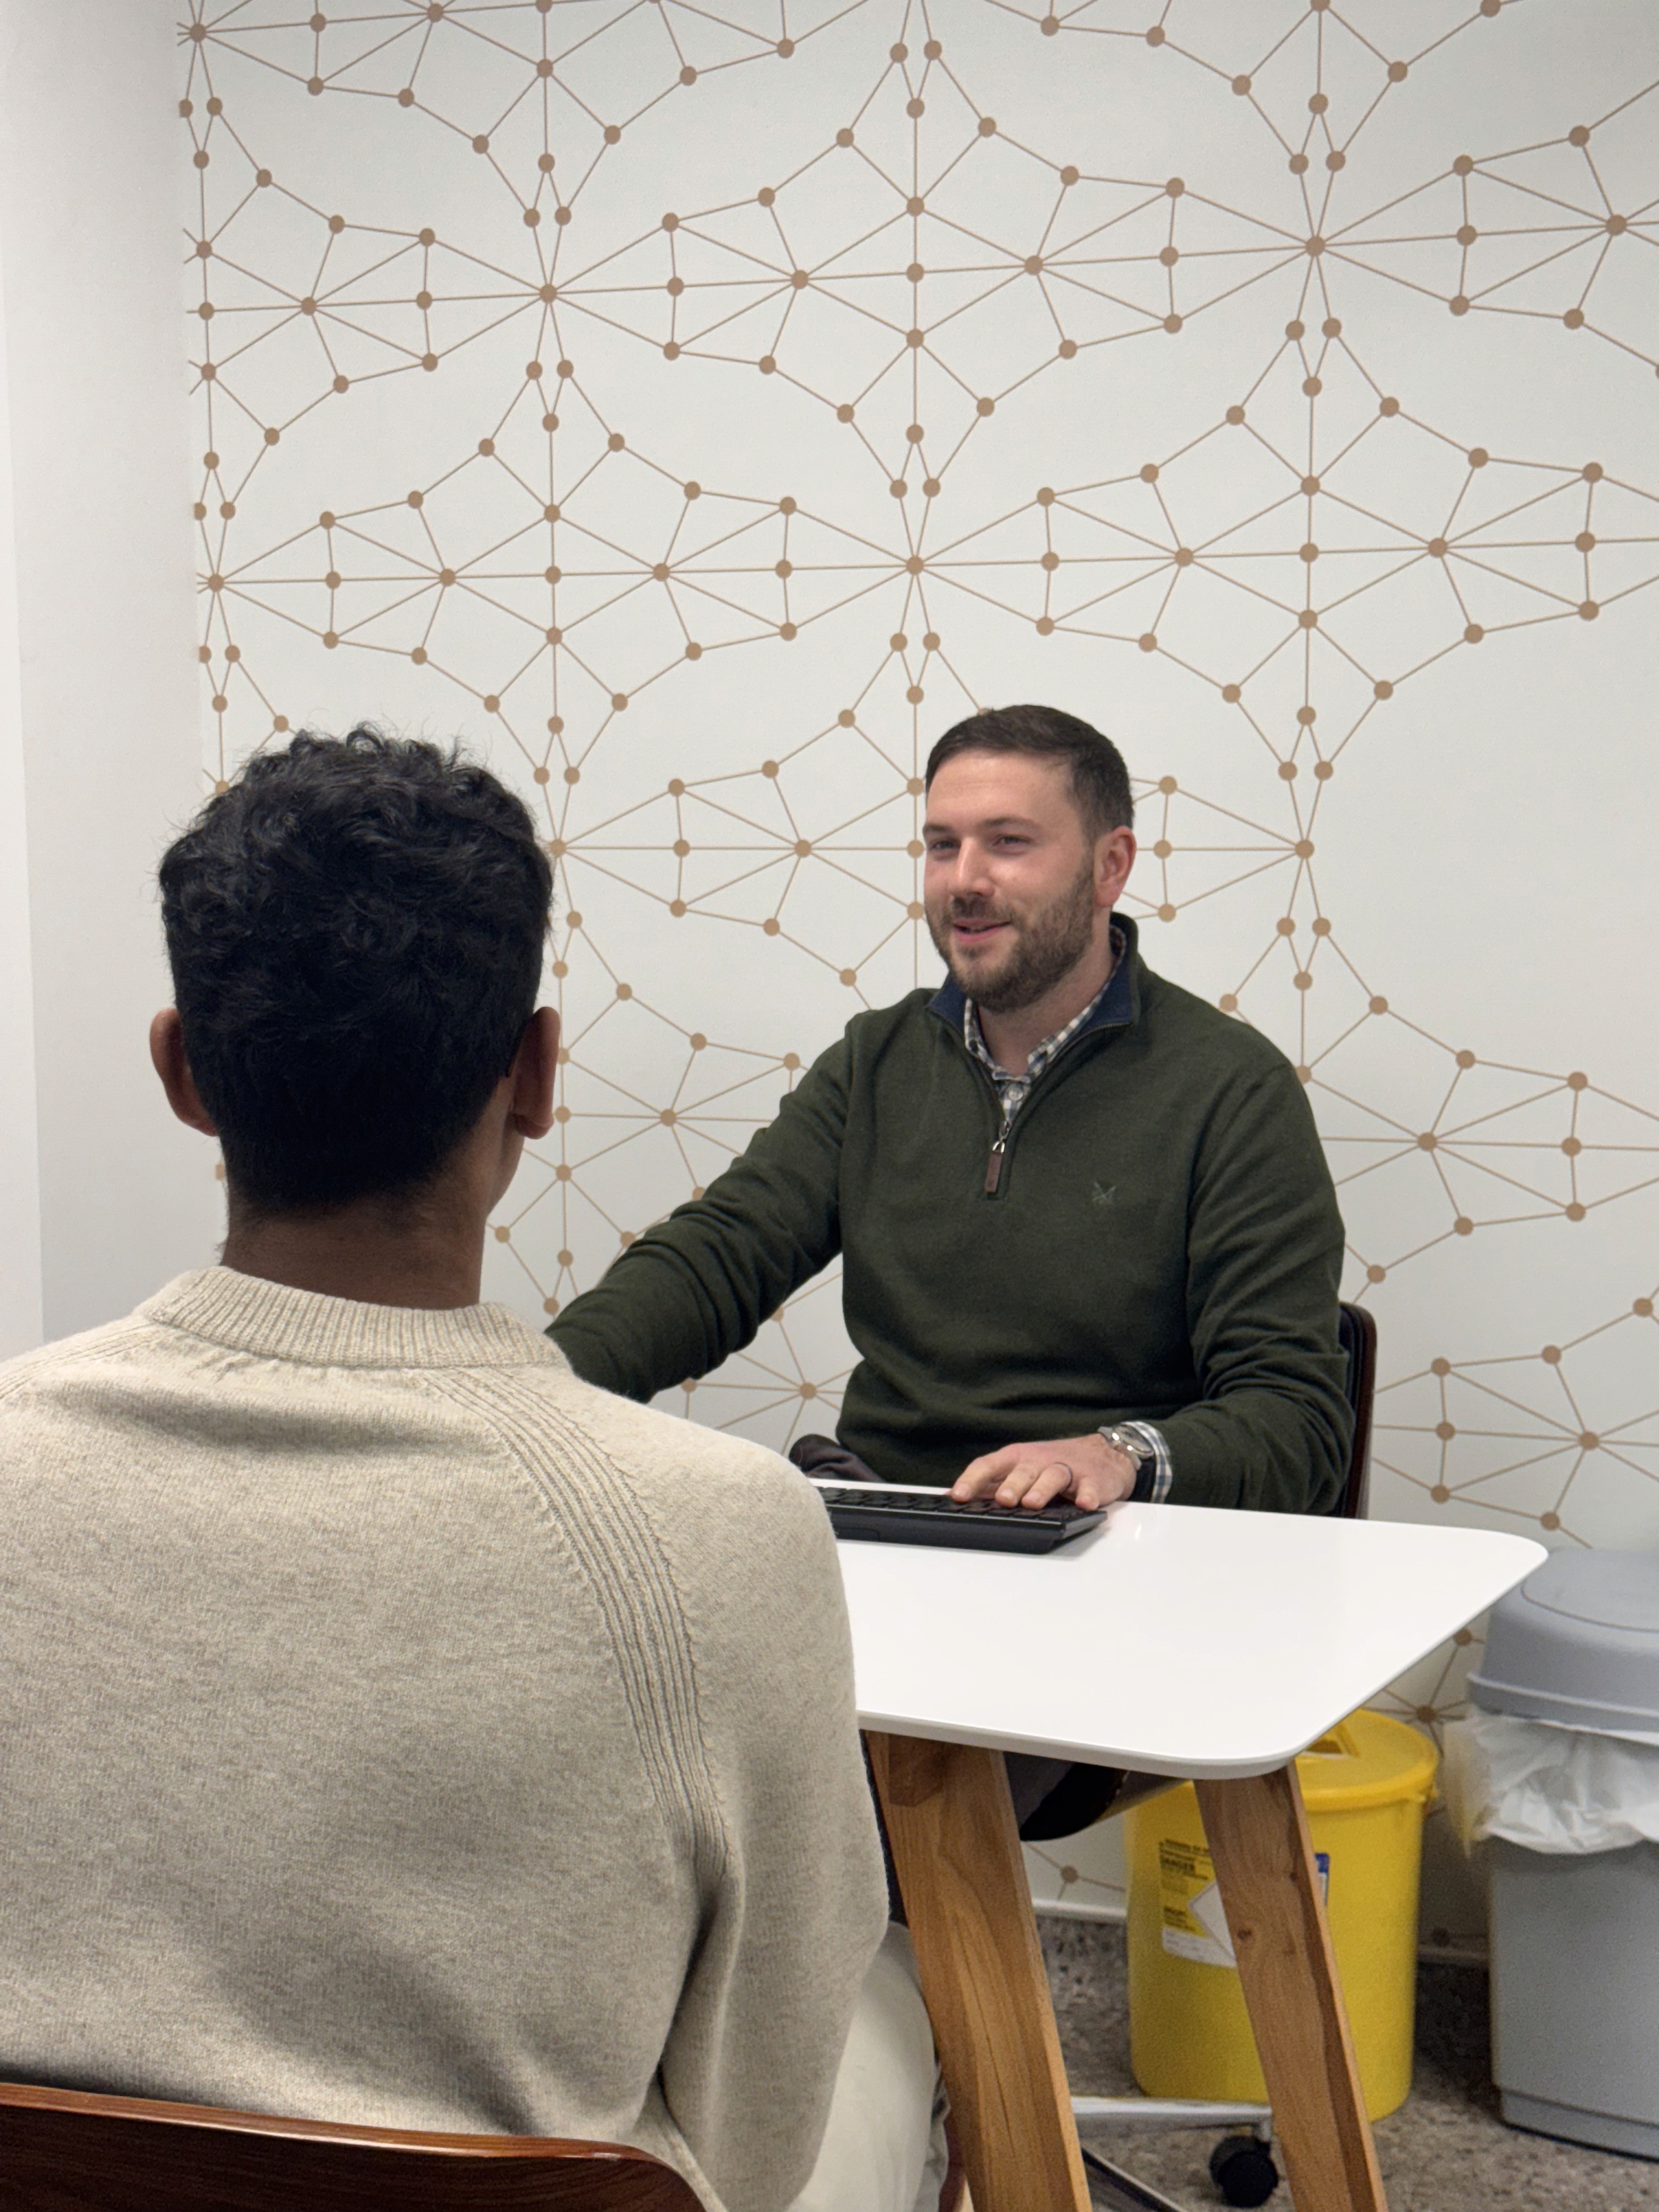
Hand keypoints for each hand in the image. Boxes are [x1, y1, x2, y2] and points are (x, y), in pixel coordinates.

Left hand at [951, 1433, 1138, 1512]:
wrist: (1101, 1455)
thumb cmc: (1051, 1465)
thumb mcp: (1019, 1470)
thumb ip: (992, 1484)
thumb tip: (955, 1498)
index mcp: (1016, 1458)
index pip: (990, 1465)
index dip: (972, 1479)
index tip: (958, 1495)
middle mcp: (1039, 1460)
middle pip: (1022, 1471)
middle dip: (1011, 1485)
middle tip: (1002, 1499)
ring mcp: (1067, 1469)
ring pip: (1052, 1476)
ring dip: (1042, 1489)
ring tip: (1032, 1503)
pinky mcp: (1092, 1480)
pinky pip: (1089, 1487)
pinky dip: (1086, 1495)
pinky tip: (1083, 1503)